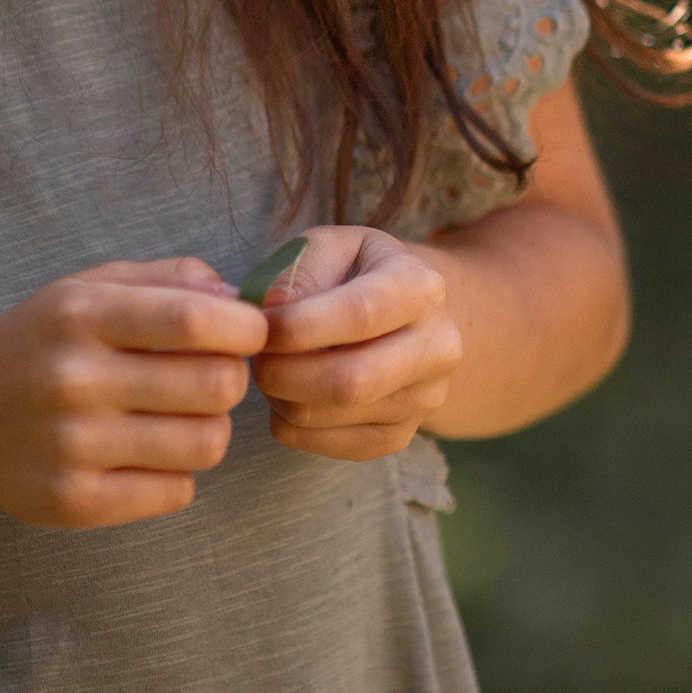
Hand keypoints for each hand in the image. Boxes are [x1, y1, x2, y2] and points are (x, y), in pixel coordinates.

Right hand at [0, 260, 269, 528]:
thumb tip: (244, 302)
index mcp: (80, 315)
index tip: (250, 334)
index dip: (246, 329)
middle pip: (216, 385)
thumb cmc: (43, 345)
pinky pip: (178, 491)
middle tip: (208, 378)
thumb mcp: (89, 289)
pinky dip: (177, 474)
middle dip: (230, 380)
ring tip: (177, 418)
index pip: (194, 320)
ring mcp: (72, 446)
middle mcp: (73, 380)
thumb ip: (168, 280)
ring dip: (208, 429)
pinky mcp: (75, 501)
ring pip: (206, 443)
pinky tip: (146, 455)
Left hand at [250, 225, 460, 459]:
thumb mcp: (329, 247)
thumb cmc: (351, 273)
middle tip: (255, 357)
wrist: (401, 316)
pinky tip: (287, 394)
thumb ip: (298, 270)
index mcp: (421, 287)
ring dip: (281, 397)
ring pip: (333, 416)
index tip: (258, 326)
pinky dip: (291, 424)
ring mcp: (424, 398)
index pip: (359, 315)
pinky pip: (329, 445)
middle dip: (283, 373)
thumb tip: (269, 309)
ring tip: (271, 368)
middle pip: (350, 380)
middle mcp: (437, 347)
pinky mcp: (400, 435)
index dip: (298, 326)